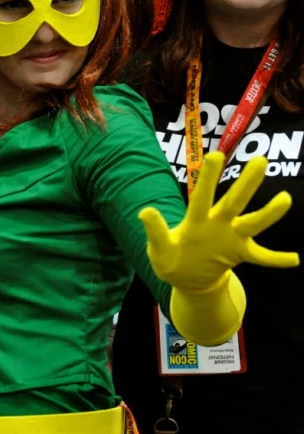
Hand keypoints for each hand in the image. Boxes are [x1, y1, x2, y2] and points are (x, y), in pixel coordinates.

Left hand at [139, 152, 298, 291]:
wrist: (185, 277)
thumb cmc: (170, 258)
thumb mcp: (159, 249)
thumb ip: (155, 232)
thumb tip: (145, 212)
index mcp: (196, 221)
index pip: (202, 197)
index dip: (208, 179)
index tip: (215, 156)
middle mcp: (218, 224)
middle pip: (234, 202)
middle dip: (246, 183)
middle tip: (261, 160)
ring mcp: (231, 238)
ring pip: (252, 223)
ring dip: (269, 213)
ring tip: (285, 199)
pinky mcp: (240, 254)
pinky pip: (262, 257)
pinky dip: (277, 259)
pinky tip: (295, 259)